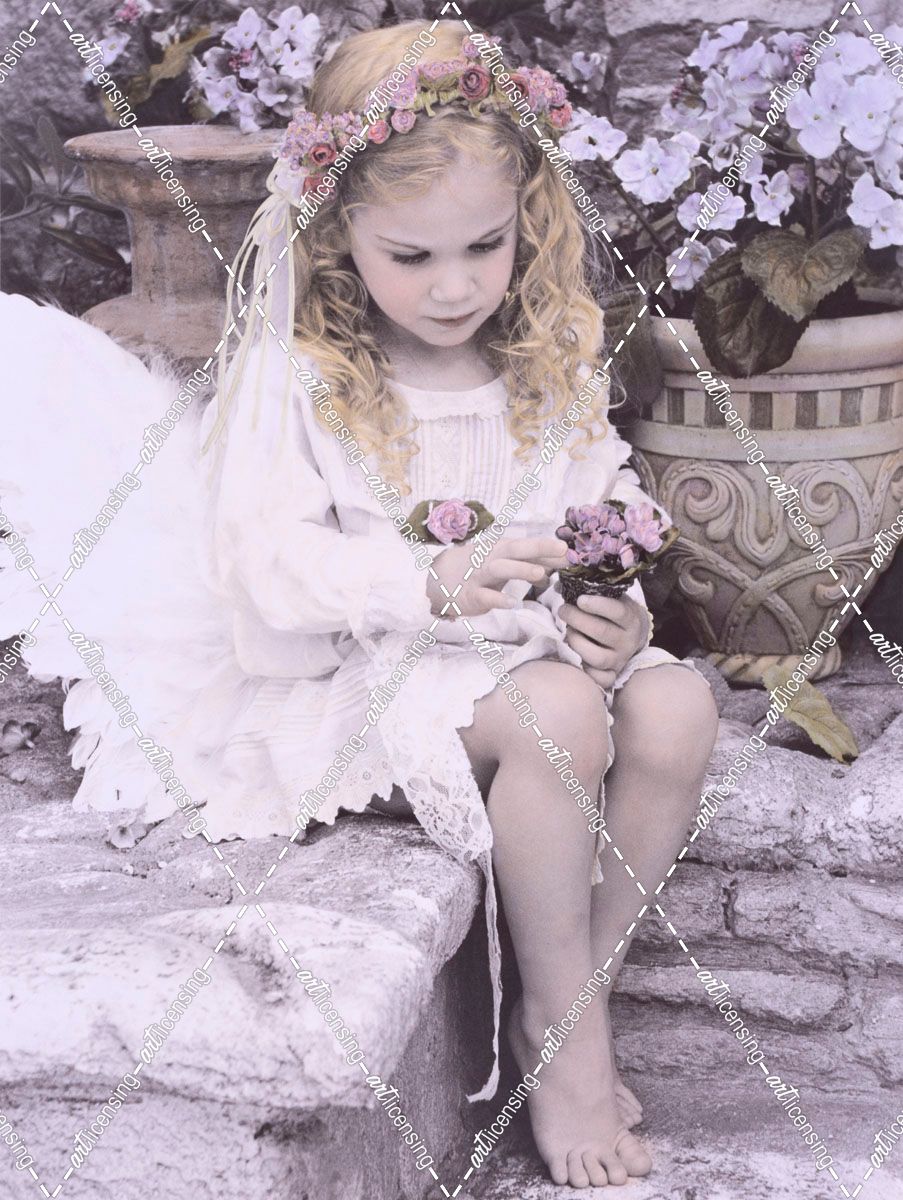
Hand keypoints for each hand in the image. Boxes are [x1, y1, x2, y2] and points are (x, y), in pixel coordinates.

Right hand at [427, 536, 569, 618]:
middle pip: (515, 550)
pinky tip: (511, 603)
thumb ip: (528, 564)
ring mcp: (479, 576)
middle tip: (563, 551)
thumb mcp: (501, 563)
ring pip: (500, 569)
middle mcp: (490, 558)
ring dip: (520, 570)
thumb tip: (556, 565)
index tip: (571, 551)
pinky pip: (484, 596)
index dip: (548, 548)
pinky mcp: (470, 596)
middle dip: (539, 548)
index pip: (527, 547)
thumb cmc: (476, 570)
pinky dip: (497, 599)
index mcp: (499, 549)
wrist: (436, 581)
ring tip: (541, 573)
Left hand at [559, 593, 649, 690]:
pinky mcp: (611, 675)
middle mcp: (628, 641)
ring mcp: (619, 660)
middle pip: (602, 632)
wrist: (634, 636)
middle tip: (563, 610)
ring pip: (597, 657)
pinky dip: (583, 669)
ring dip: (576, 642)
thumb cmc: (615, 613)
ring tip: (568, 630)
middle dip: (578, 620)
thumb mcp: (612, 599)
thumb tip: (560, 585)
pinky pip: (598, 678)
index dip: (598, 605)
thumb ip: (592, 592)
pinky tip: (573, 654)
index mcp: (631, 619)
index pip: (617, 612)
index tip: (580, 599)